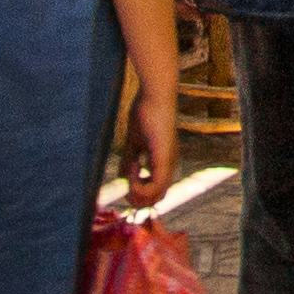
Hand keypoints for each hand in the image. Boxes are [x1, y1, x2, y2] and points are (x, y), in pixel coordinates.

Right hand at [126, 61, 183, 204]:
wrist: (155, 94)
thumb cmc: (145, 112)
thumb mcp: (134, 141)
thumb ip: (129, 160)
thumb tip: (123, 176)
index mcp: (164, 161)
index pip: (156, 190)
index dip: (140, 194)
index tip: (126, 181)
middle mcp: (170, 164)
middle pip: (158, 197)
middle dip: (139, 199)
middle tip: (125, 188)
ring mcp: (169, 162)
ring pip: (157, 196)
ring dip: (139, 195)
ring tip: (129, 179)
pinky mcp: (164, 157)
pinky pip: (156, 185)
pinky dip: (140, 187)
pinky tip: (133, 171)